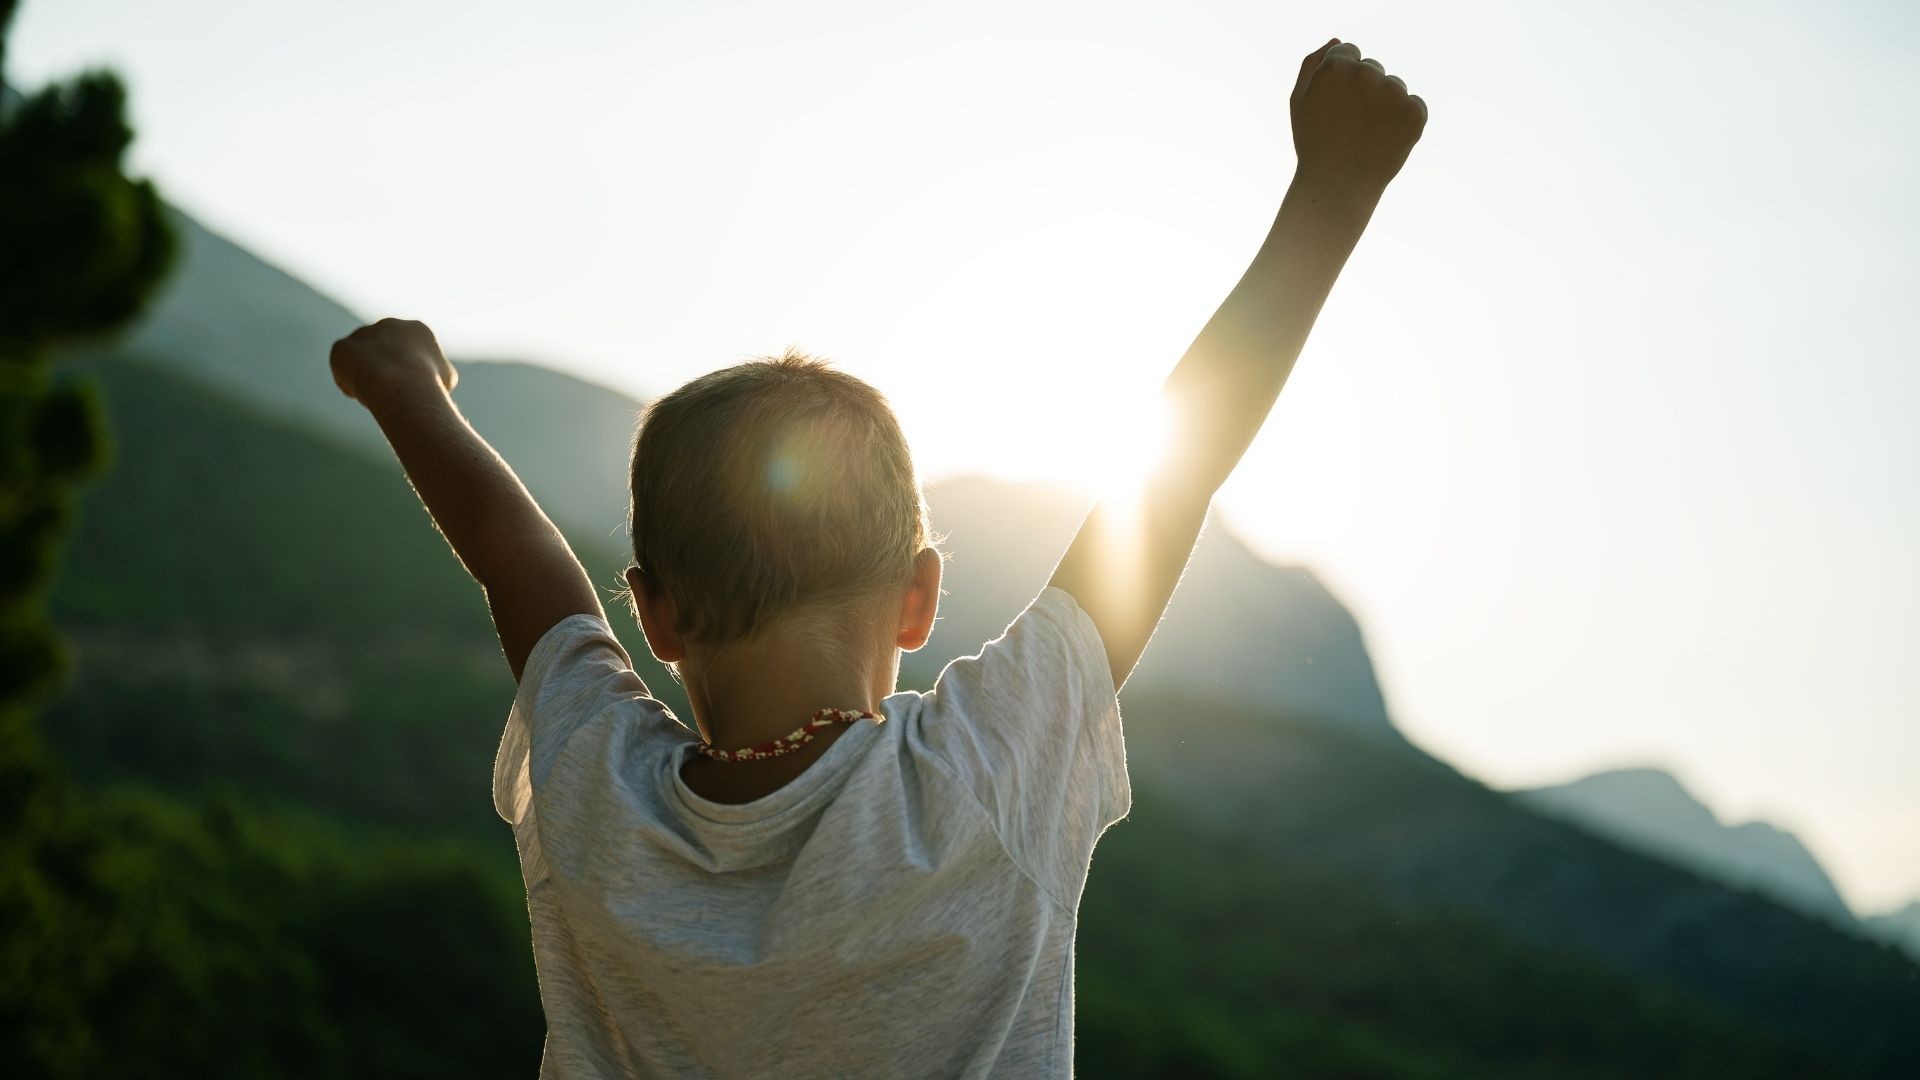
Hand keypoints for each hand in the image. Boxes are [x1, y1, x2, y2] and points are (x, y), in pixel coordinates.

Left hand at [330, 317, 456, 402]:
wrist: (400, 384)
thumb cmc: (429, 385)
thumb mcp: (446, 378)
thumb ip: (436, 371)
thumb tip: (435, 376)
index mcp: (418, 329)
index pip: (411, 349)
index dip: (409, 370)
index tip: (409, 386)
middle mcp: (390, 324)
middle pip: (384, 349)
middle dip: (385, 368)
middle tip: (389, 390)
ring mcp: (364, 333)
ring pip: (361, 357)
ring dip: (364, 374)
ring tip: (373, 394)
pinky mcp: (342, 347)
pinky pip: (342, 365)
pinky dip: (348, 380)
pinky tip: (360, 392)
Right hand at [1290, 39, 1426, 192]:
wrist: (1339, 186)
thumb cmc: (1315, 143)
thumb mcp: (1299, 101)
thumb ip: (1313, 64)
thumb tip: (1337, 41)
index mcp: (1336, 66)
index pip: (1348, 52)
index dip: (1340, 80)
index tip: (1335, 104)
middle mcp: (1367, 73)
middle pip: (1372, 67)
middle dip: (1364, 89)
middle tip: (1349, 124)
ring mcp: (1394, 92)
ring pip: (1394, 85)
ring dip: (1385, 104)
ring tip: (1366, 135)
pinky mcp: (1415, 111)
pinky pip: (1413, 104)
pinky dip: (1404, 120)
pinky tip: (1384, 139)